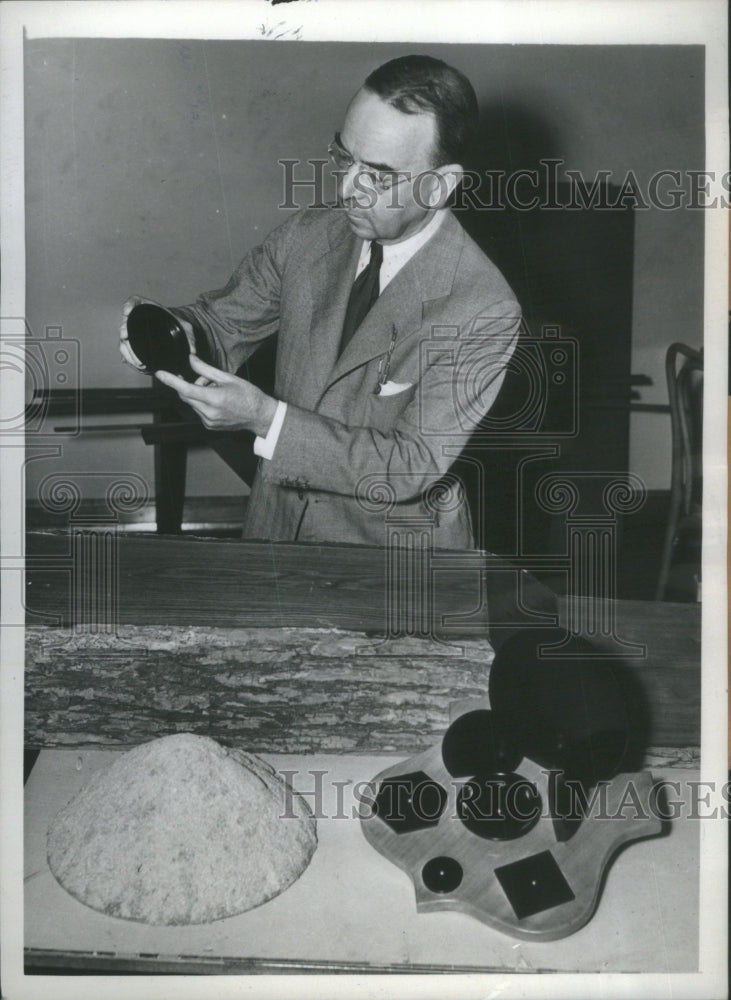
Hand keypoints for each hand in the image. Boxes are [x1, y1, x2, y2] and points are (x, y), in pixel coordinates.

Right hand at [118, 296, 196, 370]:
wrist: (176, 336)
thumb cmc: (180, 328)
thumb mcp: (187, 330)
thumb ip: (190, 337)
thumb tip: (193, 352)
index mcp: (148, 309)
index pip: (135, 302)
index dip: (129, 305)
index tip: (128, 311)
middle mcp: (138, 321)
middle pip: (126, 323)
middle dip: (124, 329)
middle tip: (125, 336)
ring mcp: (134, 334)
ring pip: (125, 341)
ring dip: (127, 349)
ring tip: (137, 360)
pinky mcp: (135, 348)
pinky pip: (129, 353)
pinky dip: (131, 360)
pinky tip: (138, 366)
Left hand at [155, 355, 277, 437]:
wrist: (260, 416)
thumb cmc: (249, 396)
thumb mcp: (228, 378)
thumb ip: (206, 369)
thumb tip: (191, 360)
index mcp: (214, 398)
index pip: (185, 388)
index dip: (170, 380)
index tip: (160, 374)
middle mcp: (208, 412)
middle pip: (186, 395)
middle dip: (191, 384)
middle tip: (206, 378)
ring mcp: (208, 421)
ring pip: (192, 402)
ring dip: (198, 393)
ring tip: (216, 390)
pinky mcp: (209, 425)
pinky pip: (198, 410)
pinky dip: (203, 402)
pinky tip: (217, 401)